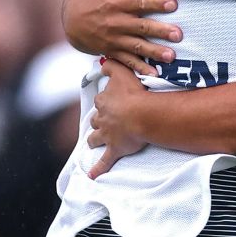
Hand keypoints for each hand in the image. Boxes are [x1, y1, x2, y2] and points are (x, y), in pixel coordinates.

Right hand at [63, 0, 182, 72]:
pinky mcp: (114, 52)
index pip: (140, 3)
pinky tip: (155, 74)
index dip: (156, 3)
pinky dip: (141, 69)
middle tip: (178, 34)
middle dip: (160, 31)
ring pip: (137, 46)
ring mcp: (115, 39)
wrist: (73, 21)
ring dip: (154, 52)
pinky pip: (128, 61)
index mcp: (118, 4)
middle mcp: (117, 22)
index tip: (173, 4)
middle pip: (142, 26)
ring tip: (171, 56)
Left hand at [87, 60, 149, 176]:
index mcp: (105, 101)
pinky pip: (104, 161)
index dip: (106, 100)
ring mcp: (107, 135)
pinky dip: (98, 169)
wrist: (142, 114)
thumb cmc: (135, 92)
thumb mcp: (122, 71)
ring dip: (95, 138)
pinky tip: (92, 176)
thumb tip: (102, 60)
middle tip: (104, 120)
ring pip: (95, 137)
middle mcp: (102, 118)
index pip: (102, 99)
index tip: (111, 100)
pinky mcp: (114, 149)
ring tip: (95, 141)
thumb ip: (112, 64)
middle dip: (99, 120)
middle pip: (96, 119)